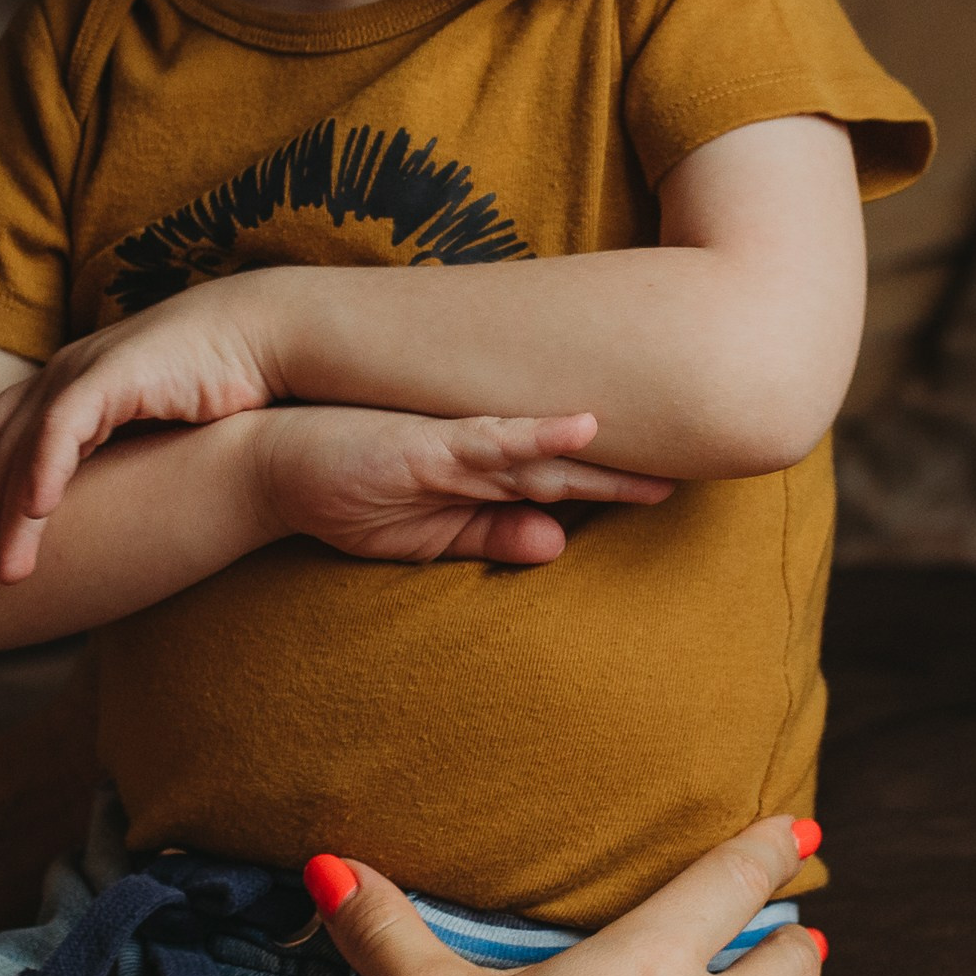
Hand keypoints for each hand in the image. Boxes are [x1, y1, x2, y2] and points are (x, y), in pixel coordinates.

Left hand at [0, 284, 275, 579]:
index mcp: (70, 383)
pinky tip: (39, 513)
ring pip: (25, 448)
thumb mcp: (152, 426)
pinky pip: (65, 429)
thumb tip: (109, 505)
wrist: (266, 333)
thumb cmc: (220, 383)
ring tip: (0, 571)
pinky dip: (47, 472)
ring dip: (7, 512)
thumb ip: (120, 456)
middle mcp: (66, 374)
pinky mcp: (115, 374)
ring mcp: (85, 371)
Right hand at [256, 405, 671, 567]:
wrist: (266, 467)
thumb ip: (488, 537)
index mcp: (484, 478)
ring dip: (607, 458)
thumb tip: (560, 546)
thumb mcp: (425, 537)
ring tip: (669, 458)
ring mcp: (455, 445)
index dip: (624, 482)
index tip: (680, 483)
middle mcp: (480, 454)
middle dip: (637, 467)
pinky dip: (539, 436)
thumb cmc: (342, 496)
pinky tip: (584, 428)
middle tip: (709, 457)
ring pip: (546, 452)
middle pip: (574, 462)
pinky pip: (490, 441)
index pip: (568, 481)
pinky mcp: (426, 445)